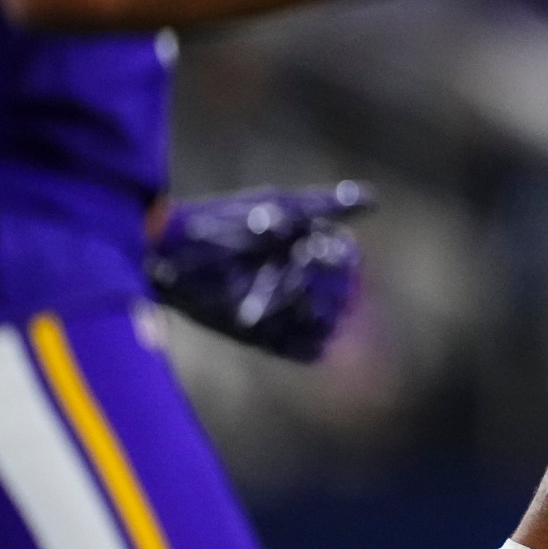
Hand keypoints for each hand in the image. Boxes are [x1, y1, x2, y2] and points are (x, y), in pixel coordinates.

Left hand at [147, 182, 371, 361]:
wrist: (172, 251)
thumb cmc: (224, 223)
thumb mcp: (279, 206)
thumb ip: (325, 204)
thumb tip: (375, 198)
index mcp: (310, 245)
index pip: (346, 260)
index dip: (337, 260)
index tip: (311, 251)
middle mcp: (301, 280)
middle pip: (339, 294)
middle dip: (320, 288)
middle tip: (288, 273)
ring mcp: (284, 310)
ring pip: (325, 323)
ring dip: (309, 314)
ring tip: (277, 300)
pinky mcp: (265, 337)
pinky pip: (303, 350)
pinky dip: (300, 342)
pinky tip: (273, 323)